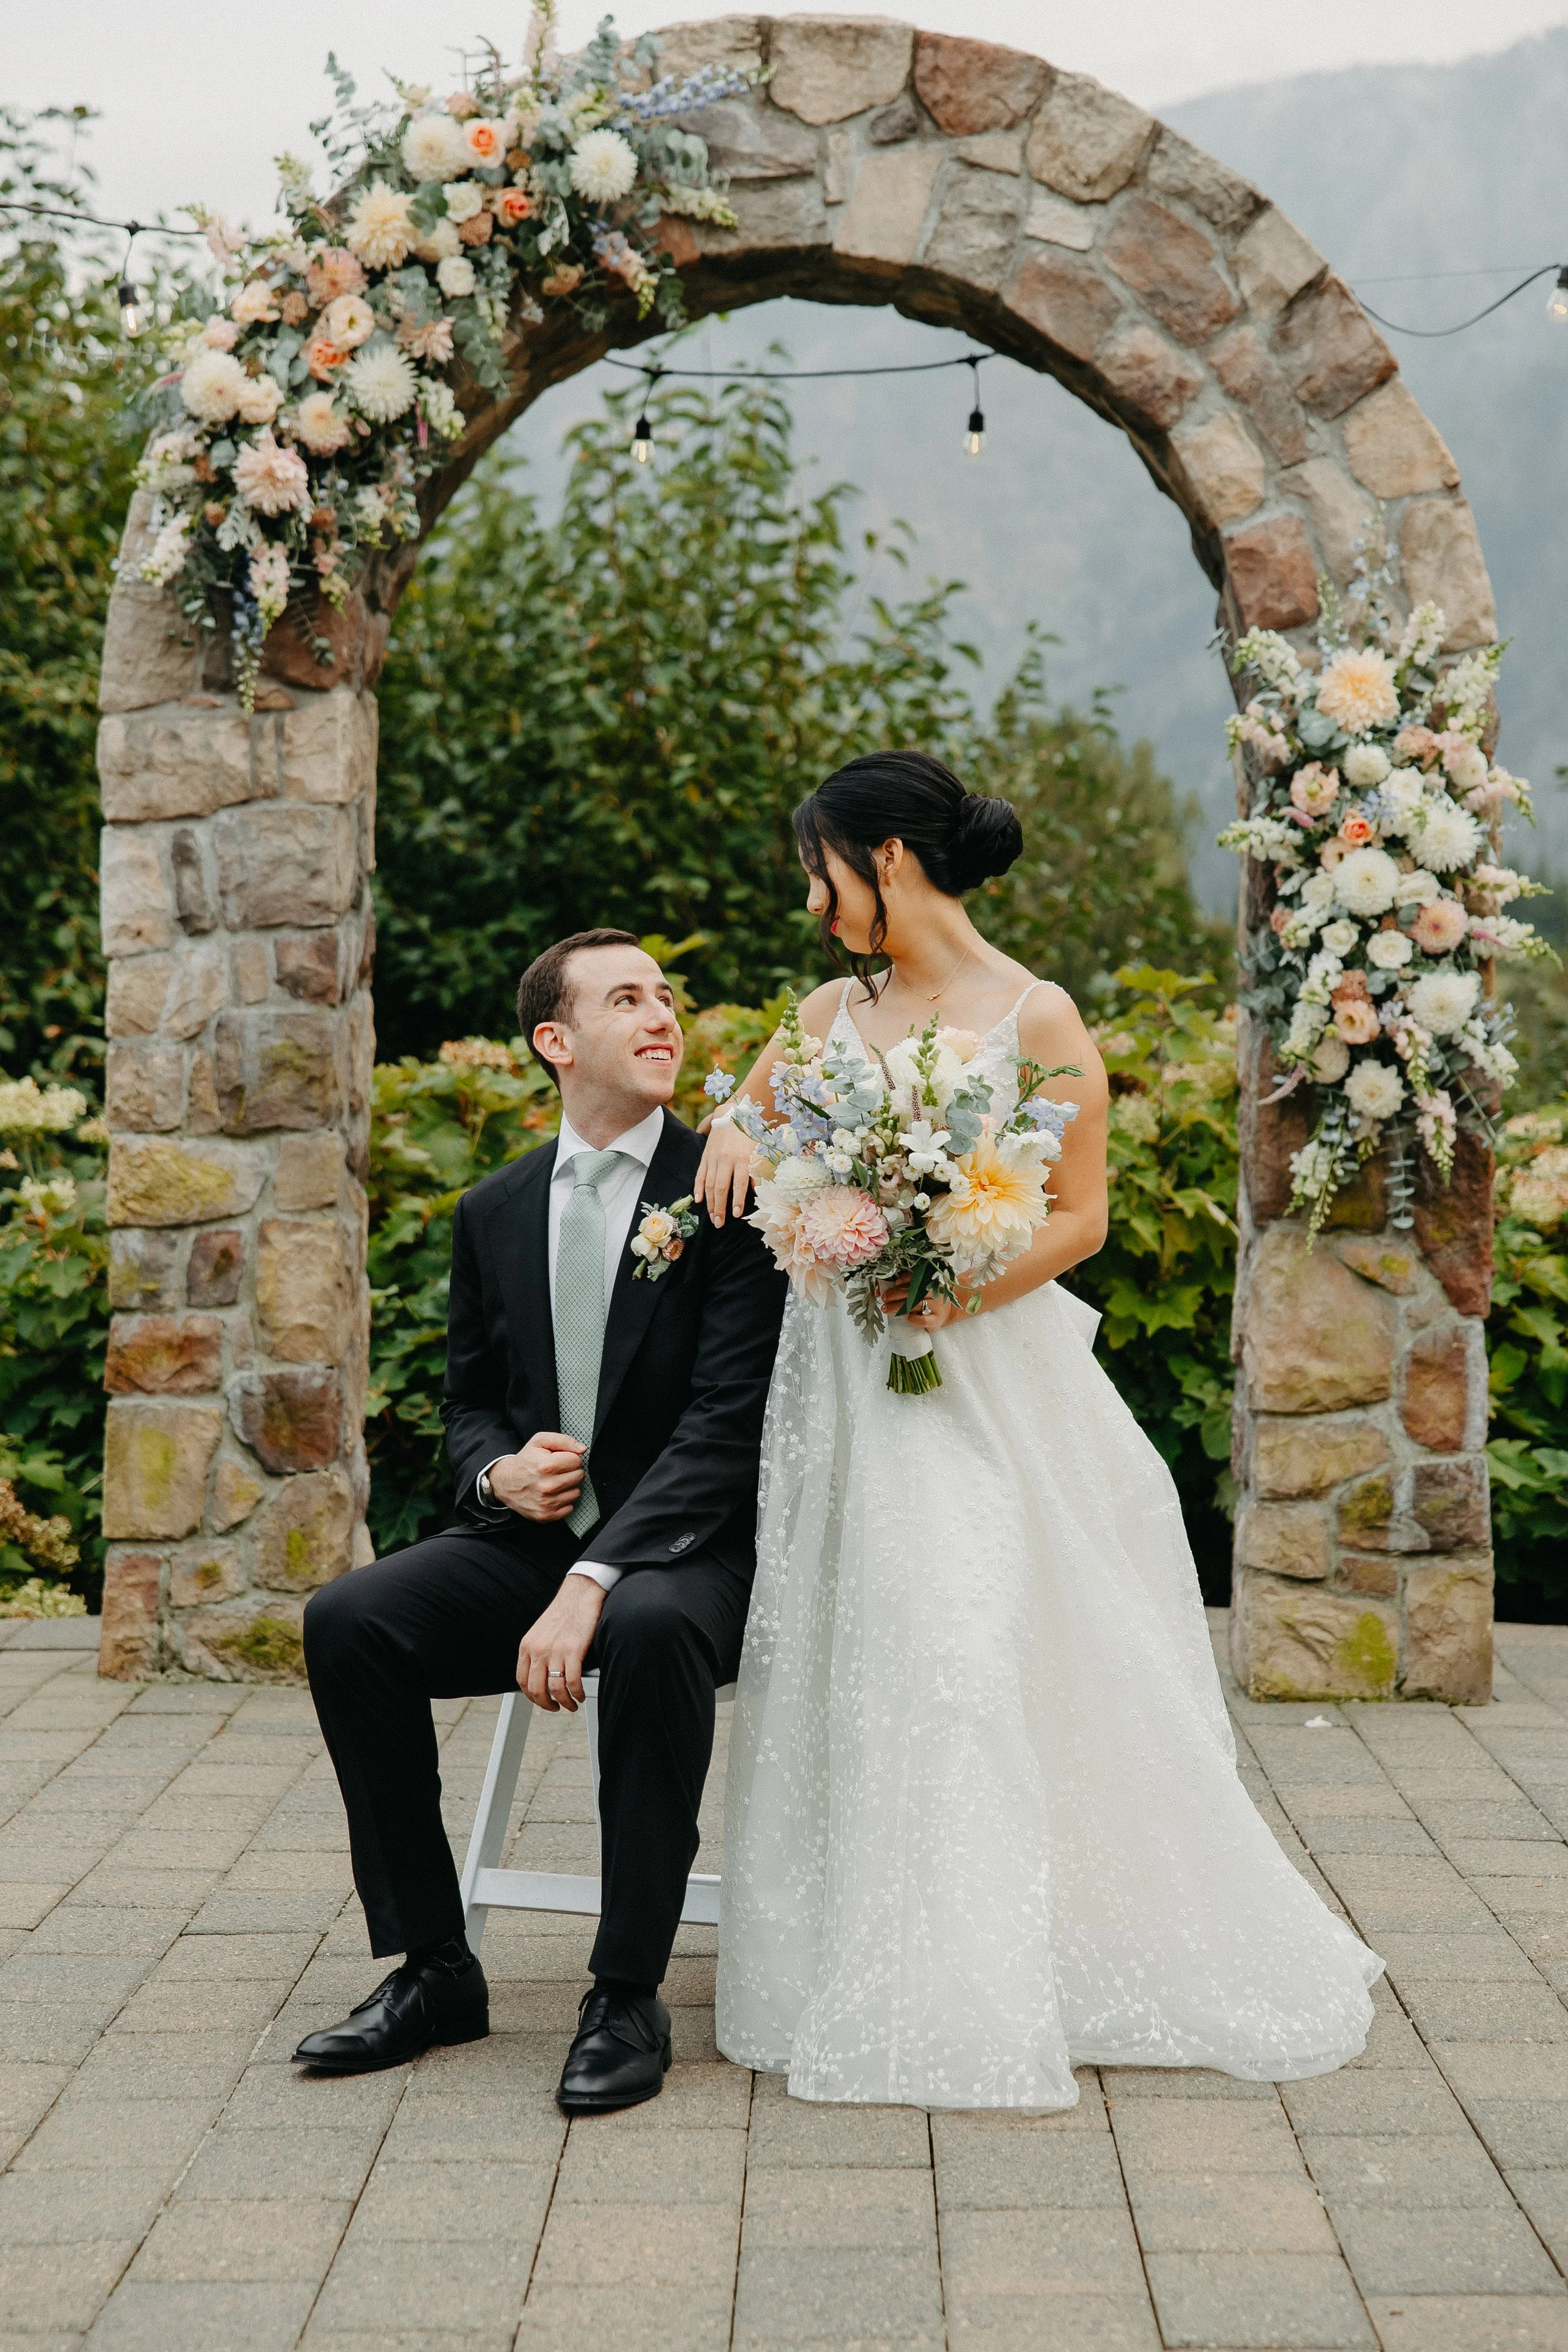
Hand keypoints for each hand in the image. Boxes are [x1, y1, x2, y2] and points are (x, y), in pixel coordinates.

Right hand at [488, 1435, 585, 1522]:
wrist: (505, 1482)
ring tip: (554, 1482)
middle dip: (570, 1471)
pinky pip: (570, 1507)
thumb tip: (582, 1449)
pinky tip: (552, 1494)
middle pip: (579, 1476)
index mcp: (546, 1466)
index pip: (577, 1461)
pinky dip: (563, 1501)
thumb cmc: (525, 1461)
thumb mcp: (540, 1441)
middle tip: (557, 1471)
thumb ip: (564, 1441)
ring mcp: (547, 1503)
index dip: (570, 1458)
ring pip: (576, 1492)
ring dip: (568, 1487)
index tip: (560, 1460)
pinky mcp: (546, 1515)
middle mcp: (547, 1486)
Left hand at [518, 1574, 604, 1711]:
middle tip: (555, 1707)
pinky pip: (572, 1682)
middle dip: (546, 1704)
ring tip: (571, 1704)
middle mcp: (538, 1650)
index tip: (540, 1700)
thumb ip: (537, 1652)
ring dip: (565, 1702)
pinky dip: (577, 1692)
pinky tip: (580, 1693)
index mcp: (527, 1646)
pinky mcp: (574, 1650)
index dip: (531, 1696)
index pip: (522, 1681)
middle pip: (536, 1690)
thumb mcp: (540, 1632)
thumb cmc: (564, 1611)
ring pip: (555, 1689)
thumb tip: (540, 1675)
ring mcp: (555, 1651)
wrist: (580, 1593)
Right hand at [693, 1117, 754, 1227]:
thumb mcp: (760, 1150)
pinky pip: (700, 1174)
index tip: (736, 1214)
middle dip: (720, 1207)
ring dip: (710, 1203)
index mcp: (742, 1157)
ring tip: (712, 1217)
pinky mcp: (705, 1156)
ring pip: (710, 1184)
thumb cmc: (751, 1134)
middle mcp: (726, 1158)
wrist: (733, 1113)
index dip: (737, 1200)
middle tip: (719, 1223)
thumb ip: (759, 1170)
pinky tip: (698, 1200)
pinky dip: (698, 1188)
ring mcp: (714, 1158)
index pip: (739, 1183)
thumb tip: (758, 1191)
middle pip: (722, 1187)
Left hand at [878, 1276, 961, 1331]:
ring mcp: (937, 1306)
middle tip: (884, 1298)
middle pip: (915, 1291)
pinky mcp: (936, 1320)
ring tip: (887, 1309)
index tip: (894, 1283)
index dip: (905, 1279)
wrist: (945, 1312)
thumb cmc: (927, 1299)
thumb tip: (878, 1290)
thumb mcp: (917, 1289)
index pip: (918, 1277)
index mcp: (930, 1281)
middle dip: (896, 1294)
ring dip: (899, 1307)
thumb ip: (901, 1286)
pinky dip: (915, 1319)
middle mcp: (935, 1292)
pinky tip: (907, 1318)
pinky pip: (925, 1320)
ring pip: (918, 1305)